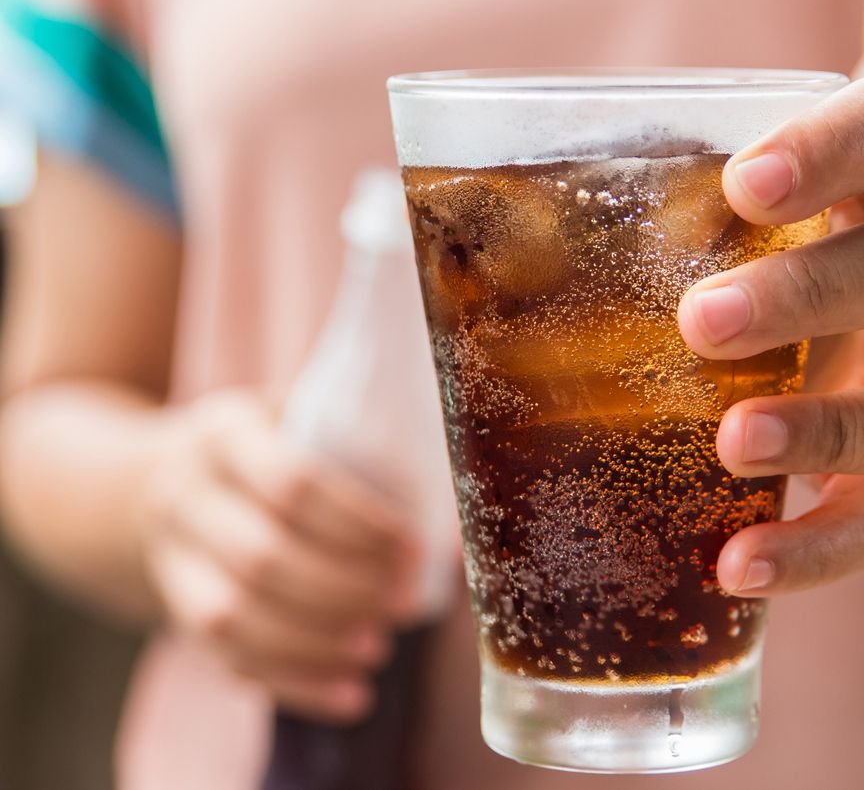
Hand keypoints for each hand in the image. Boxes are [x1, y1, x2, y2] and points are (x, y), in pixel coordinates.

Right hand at [139, 390, 422, 721]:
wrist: (152, 483)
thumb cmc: (264, 446)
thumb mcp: (297, 416)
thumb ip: (368, 448)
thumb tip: (462, 523)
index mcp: (226, 434)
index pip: (292, 482)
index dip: (359, 522)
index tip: (415, 548)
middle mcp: (186, 495)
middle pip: (262, 556)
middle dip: (345, 589)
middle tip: (407, 603)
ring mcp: (171, 558)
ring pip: (233, 616)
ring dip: (316, 642)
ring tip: (379, 648)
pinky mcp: (174, 612)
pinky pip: (227, 660)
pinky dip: (295, 684)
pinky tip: (353, 695)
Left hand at [678, 71, 863, 595]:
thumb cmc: (775, 222)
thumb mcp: (734, 186)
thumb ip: (643, 191)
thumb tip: (450, 219)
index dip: (833, 147)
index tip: (744, 182)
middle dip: (812, 294)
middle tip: (698, 324)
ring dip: (837, 431)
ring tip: (732, 444)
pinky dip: (821, 549)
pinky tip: (734, 565)